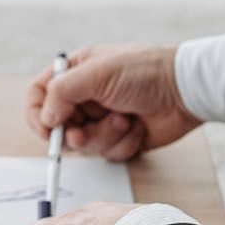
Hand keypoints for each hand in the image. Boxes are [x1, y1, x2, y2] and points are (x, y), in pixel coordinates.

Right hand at [23, 44, 200, 161]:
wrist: (186, 91)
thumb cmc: (144, 71)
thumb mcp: (97, 73)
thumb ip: (62, 92)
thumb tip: (46, 118)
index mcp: (76, 74)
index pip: (39, 96)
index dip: (38, 115)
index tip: (48, 129)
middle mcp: (85, 97)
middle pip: (59, 128)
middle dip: (76, 134)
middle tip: (85, 132)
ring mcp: (102, 119)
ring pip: (84, 145)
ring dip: (105, 136)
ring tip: (125, 120)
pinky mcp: (120, 137)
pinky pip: (108, 153)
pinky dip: (123, 143)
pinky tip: (138, 127)